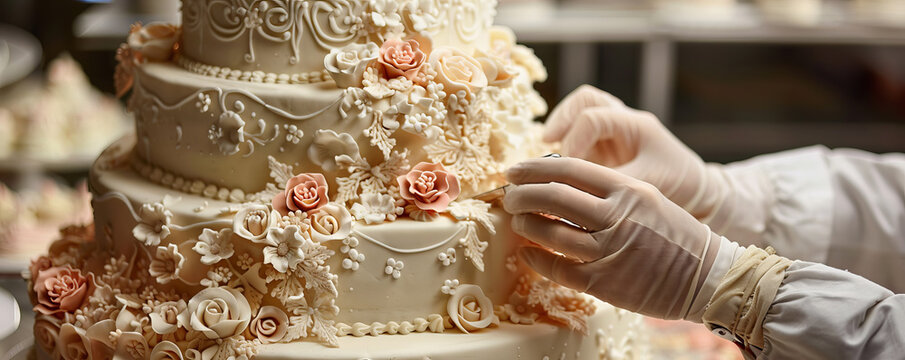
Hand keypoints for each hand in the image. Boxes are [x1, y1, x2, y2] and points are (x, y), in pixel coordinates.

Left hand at [502, 157, 726, 319]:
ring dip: (525, 225)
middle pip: (553, 197)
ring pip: (550, 232)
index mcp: (629, 190)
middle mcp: (618, 217)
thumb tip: (559, 182)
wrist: (709, 276)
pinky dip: (536, 258)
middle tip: (509, 196)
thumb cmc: (675, 235)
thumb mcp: (648, 198)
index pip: (569, 169)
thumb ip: (608, 190)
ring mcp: (610, 251)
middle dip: (522, 194)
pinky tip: (527, 253)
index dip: (535, 168)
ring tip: (518, 221)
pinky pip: (558, 268)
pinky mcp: (605, 283)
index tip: (515, 171)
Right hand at [543, 85, 719, 217]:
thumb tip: (575, 189)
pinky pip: (577, 132)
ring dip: (561, 125)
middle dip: (562, 118)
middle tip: (547, 142)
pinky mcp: (605, 145)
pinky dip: (564, 141)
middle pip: (586, 99)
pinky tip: (558, 163)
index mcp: (636, 125)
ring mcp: (613, 130)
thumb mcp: (647, 185)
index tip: (568, 168)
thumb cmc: (678, 184)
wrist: (696, 189)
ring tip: (548, 149)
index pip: (593, 118)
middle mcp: (623, 121)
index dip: (574, 141)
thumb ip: (613, 183)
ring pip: (580, 109)